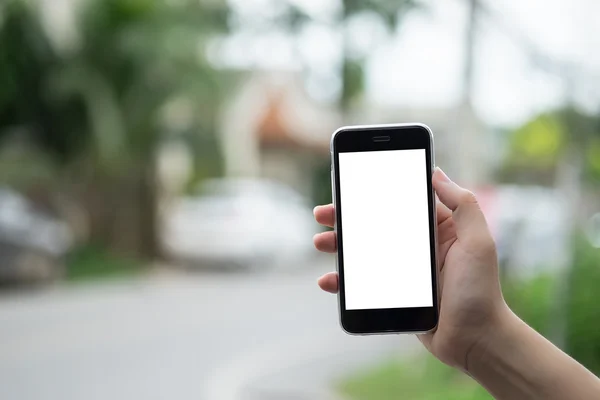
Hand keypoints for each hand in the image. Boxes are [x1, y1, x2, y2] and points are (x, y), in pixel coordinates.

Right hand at [313, 167, 507, 370]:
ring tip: (320, 241)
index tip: (350, 185)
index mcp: (437, 229)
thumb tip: (436, 172)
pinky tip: (328, 280)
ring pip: (363, 253)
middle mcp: (417, 247)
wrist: (476, 340)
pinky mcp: (393, 294)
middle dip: (346, 218)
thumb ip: (462, 205)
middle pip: (374, 226)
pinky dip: (343, 282)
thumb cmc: (481, 291)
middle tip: (323, 213)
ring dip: (339, 245)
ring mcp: (403, 271)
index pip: (400, 202)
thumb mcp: (478, 241)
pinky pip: (362, 284)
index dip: (373, 193)